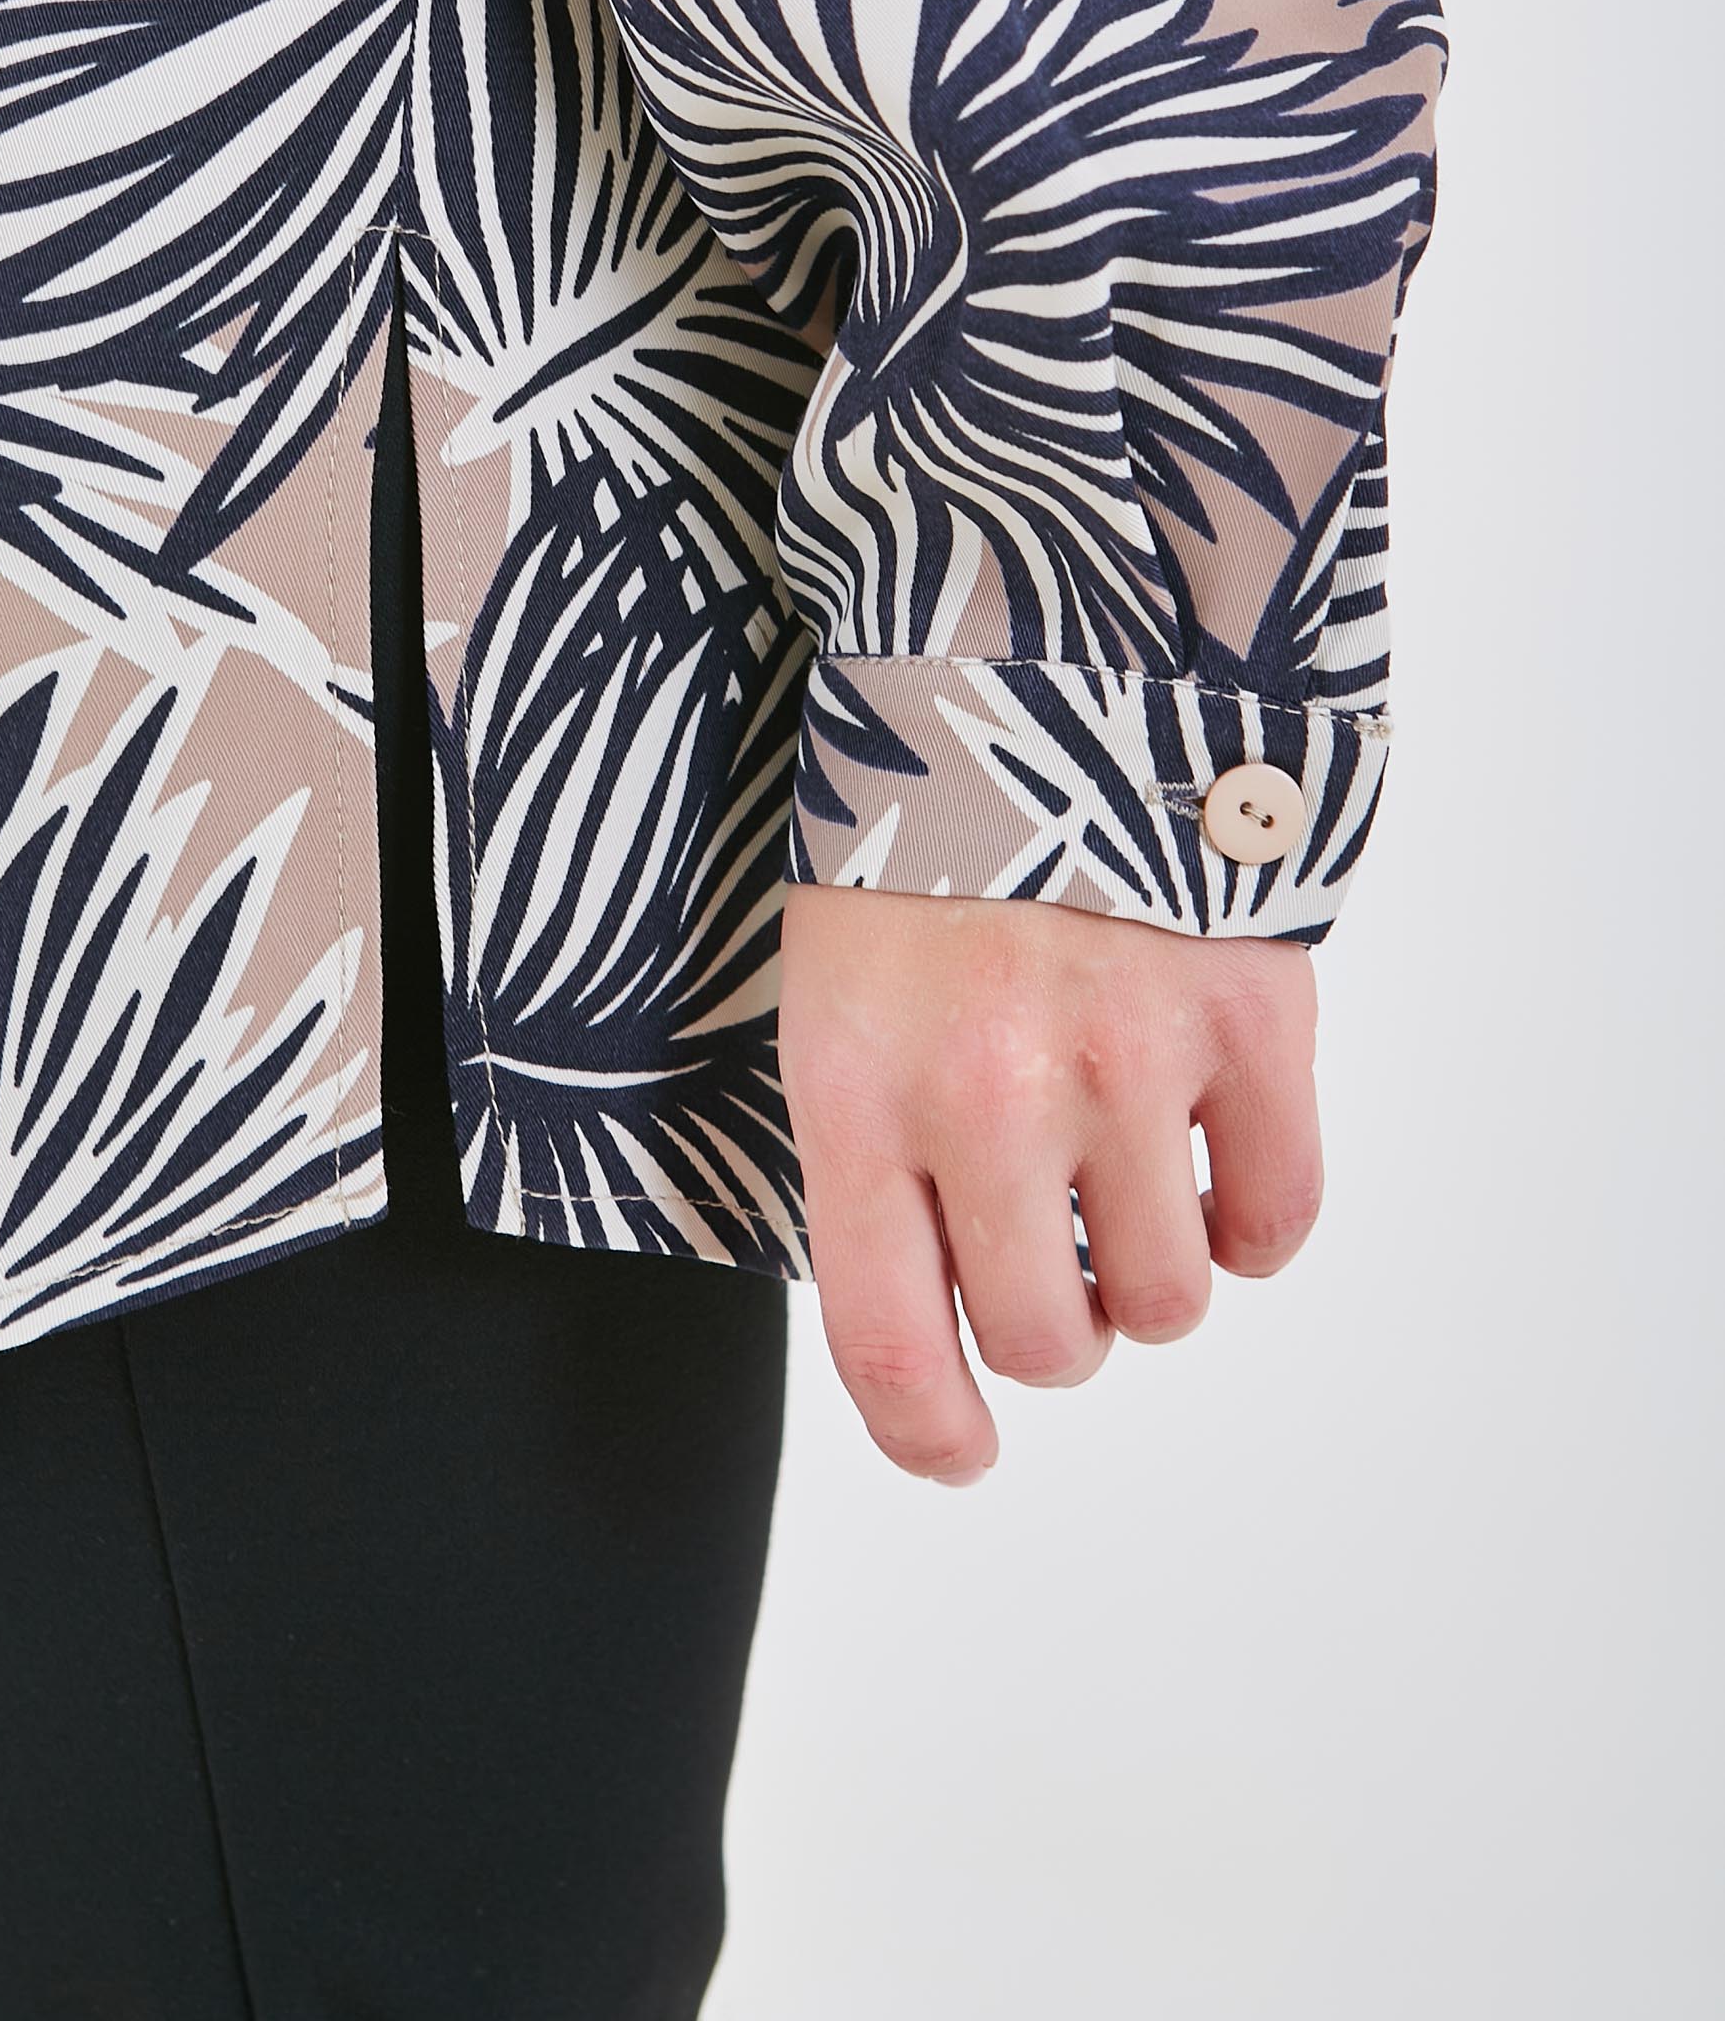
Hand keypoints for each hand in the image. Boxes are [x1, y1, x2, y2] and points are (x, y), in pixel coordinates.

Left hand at [776, 888, 1322, 1482]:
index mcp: (860, 1088)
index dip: (932, 1437)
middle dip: (1054, 1322)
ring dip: (1154, 1270)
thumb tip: (932, 1314)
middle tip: (1049, 1251)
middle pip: (1052, 1339)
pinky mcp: (1252, 1018)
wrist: (1036, 659)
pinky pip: (1280, 1215)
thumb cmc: (911, 835)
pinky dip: (1255, 1216)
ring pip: (1172, 1296)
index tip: (963, 1450)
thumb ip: (868, 1147)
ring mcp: (1134, 1059)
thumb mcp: (830, 986)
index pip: (891, 1348)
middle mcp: (994, 1094)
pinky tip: (1213, 1149)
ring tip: (1126, 1175)